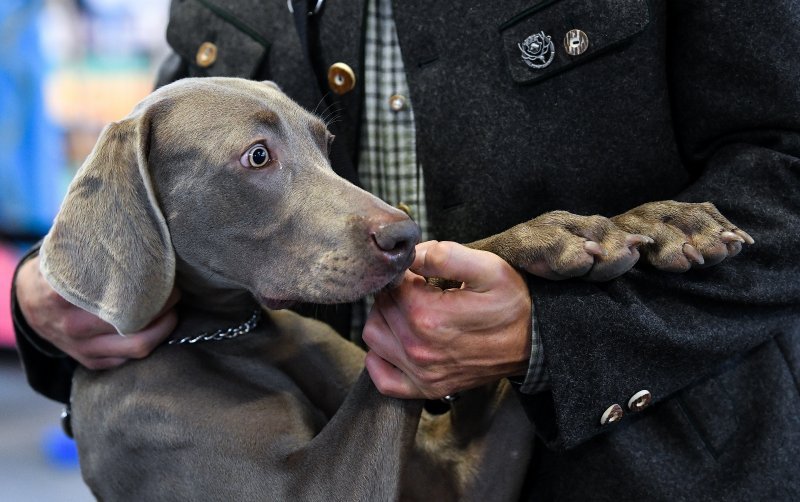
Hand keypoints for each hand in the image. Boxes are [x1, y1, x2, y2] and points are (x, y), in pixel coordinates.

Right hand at [15, 255, 179, 369]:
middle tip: (176, 291)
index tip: (165, 274)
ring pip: (137, 346)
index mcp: (63, 294)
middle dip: (164, 307)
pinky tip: (157, 325)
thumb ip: (94, 249)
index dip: (148, 287)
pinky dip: (150, 342)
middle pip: (134, 323)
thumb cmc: (59, 271)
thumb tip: (136, 228)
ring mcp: (82, 348)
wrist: (28, 303)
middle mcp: (73, 325)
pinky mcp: (90, 362)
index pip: (116, 294)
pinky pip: (129, 358)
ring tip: (172, 309)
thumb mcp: (66, 254)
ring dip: (163, 328)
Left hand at [362, 241, 531, 398]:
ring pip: (373, 337)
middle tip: (421, 287)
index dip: (405, 271)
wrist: (536, 342)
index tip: (424, 271)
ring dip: (385, 319)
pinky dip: (381, 359)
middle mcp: (419, 349)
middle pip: (380, 308)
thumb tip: (409, 253)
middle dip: (395, 292)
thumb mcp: (488, 267)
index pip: (391, 284)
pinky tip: (399, 340)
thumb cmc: (512, 302)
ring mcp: (421, 373)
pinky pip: (381, 378)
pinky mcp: (426, 389)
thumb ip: (444, 254)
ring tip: (411, 310)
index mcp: (429, 316)